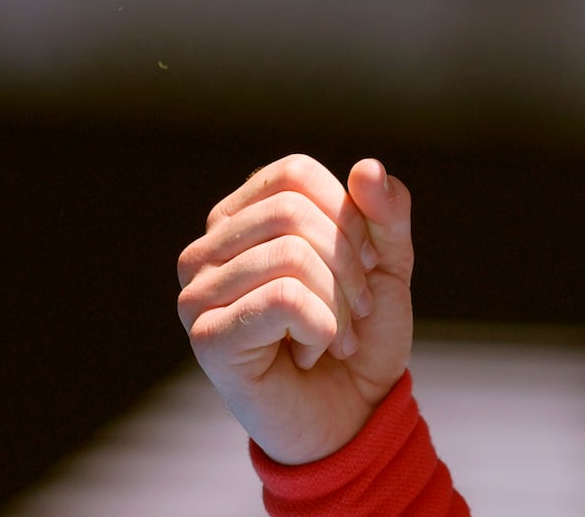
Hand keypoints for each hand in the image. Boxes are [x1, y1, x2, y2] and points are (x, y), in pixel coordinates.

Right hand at [177, 154, 414, 463]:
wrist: (352, 416)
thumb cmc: (359, 336)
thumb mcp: (387, 264)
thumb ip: (385, 214)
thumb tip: (367, 167)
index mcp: (242, 218)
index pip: (294, 174)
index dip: (347, 214)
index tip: (370, 264)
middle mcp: (207, 249)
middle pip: (291, 212)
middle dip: (348, 264)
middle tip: (359, 311)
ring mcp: (198, 293)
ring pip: (289, 254)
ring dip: (338, 304)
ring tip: (336, 338)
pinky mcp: (207, 337)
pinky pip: (283, 299)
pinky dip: (321, 328)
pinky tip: (310, 353)